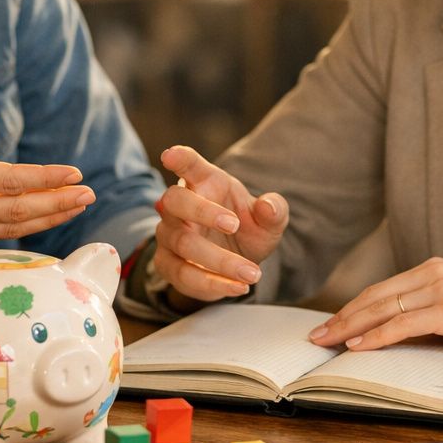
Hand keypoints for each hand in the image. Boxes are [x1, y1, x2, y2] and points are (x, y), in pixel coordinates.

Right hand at [0, 104, 94, 248]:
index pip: (10, 181)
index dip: (46, 178)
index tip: (74, 173)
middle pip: (20, 210)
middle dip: (59, 202)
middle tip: (90, 194)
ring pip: (13, 228)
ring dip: (49, 218)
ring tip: (77, 207)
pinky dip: (25, 229)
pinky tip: (44, 220)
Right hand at [151, 145, 288, 302]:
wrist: (236, 261)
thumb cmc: (246, 229)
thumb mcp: (269, 221)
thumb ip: (274, 210)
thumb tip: (269, 206)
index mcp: (204, 184)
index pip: (189, 166)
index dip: (180, 158)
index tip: (171, 155)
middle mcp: (179, 207)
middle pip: (175, 201)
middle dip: (202, 211)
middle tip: (234, 224)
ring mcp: (169, 235)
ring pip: (182, 243)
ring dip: (218, 259)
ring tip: (252, 273)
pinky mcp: (168, 264)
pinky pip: (183, 275)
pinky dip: (211, 284)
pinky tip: (237, 287)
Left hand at [307, 257, 442, 358]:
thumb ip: (435, 311)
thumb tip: (400, 332)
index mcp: (437, 269)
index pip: (383, 289)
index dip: (353, 307)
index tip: (331, 324)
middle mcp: (435, 272)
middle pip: (375, 296)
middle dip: (342, 318)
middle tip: (316, 336)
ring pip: (383, 309)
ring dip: (350, 328)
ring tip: (327, 343)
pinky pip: (403, 324)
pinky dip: (377, 336)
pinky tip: (358, 347)